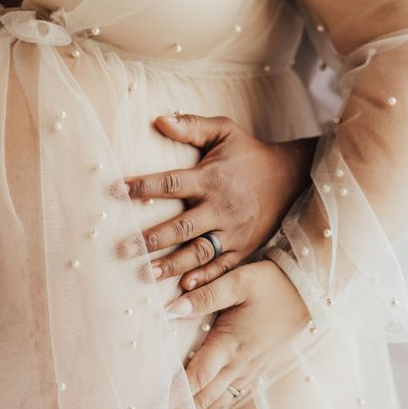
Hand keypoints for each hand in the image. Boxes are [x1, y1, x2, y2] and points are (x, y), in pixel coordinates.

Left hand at [124, 114, 314, 287]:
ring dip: (171, 265)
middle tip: (122, 250)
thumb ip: (192, 126)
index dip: (143, 187)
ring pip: (198, 253)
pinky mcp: (244, 248)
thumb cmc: (248, 153)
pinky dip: (203, 280)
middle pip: (180, 227)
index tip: (115, 191)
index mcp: (212, 178)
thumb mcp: (225, 130)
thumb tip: (159, 119)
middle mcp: (221, 208)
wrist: (291, 177)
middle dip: (150, 239)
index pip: (171, 183)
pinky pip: (221, 268)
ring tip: (144, 275)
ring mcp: (234, 232)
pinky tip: (183, 289)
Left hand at [172, 261, 310, 408]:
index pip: (197, 377)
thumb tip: (172, 308)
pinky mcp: (254, 369)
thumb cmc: (271, 284)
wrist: (307, 292)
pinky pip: (228, 399)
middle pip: (203, 399)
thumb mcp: (239, 281)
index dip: (175, 398)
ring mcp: (248, 369)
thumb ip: (206, 295)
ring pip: (216, 404)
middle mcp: (238, 363)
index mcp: (230, 343)